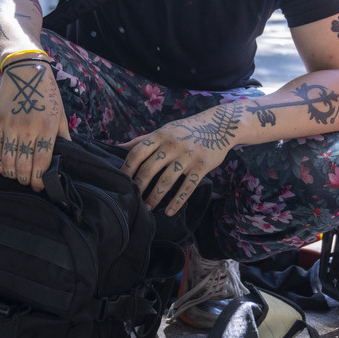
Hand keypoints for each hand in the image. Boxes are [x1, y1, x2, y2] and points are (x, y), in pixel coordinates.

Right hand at [0, 61, 70, 189]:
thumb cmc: (46, 93)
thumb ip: (63, 137)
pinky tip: (3, 168)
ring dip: (12, 174)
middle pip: (24, 166)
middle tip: (28, 182)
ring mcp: (10, 126)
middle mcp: (28, 129)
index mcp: (47, 127)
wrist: (25, 71)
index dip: (40, 179)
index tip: (40, 186)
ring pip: (8, 161)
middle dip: (26, 180)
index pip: (42, 162)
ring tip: (16, 176)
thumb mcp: (60, 114)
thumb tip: (66, 158)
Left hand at [120, 104, 241, 214]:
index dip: (126, 168)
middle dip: (139, 187)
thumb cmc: (186, 130)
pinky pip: (187, 188)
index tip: (120, 181)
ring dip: (155, 197)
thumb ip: (142, 140)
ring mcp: (188, 156)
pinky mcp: (202, 167)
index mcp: (160, 135)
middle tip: (132, 199)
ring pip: (166, 181)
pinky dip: (177, 202)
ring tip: (148, 208)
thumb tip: (117, 147)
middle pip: (149, 169)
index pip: (137, 153)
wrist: (220, 126)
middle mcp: (173, 145)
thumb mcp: (164, 130)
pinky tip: (169, 211)